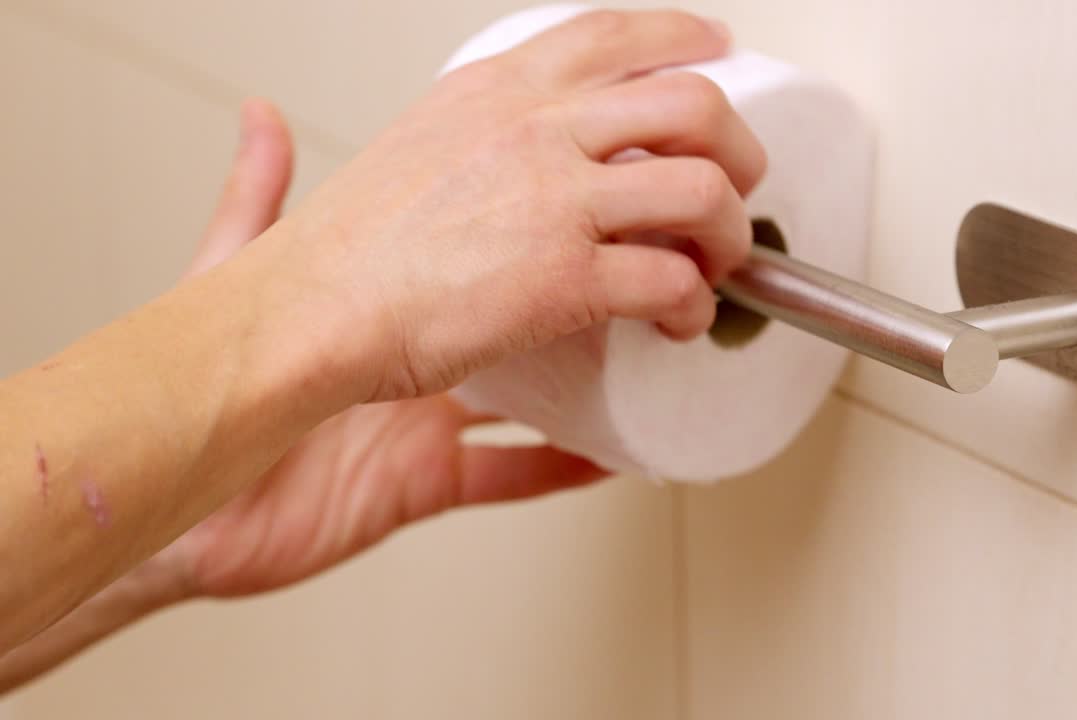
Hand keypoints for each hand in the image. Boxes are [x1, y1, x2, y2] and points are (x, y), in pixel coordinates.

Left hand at [149, 101, 604, 597]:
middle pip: (512, 325)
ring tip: (643, 355)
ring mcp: (424, 425)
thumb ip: (255, 194)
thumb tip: (258, 113)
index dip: (517, 236)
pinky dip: (566, 468)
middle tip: (628, 269)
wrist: (191, 494)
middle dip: (570, 299)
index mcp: (380, 306)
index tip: (565, 207)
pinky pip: (515, 476)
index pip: (465, 261)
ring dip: (584, 386)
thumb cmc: (214, 392)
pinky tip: (612, 454)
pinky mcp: (427, 483)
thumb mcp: (235, 272)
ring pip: (531, 404)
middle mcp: (412, 361)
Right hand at [270, 9, 765, 400]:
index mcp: (501, 90)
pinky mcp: (565, 279)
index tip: (715, 50)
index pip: (616, 35)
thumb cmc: (350, 247)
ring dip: (729, 235)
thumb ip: (479, 127)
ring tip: (713, 267)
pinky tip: (677, 321)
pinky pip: (673, 282)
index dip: (683, 38)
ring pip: (704, 191)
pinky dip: (693, 307)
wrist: (311, 311)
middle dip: (739, 149)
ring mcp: (556, 200)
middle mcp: (537, 129)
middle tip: (735, 189)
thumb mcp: (415, 141)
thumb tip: (533, 142)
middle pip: (694, 104)